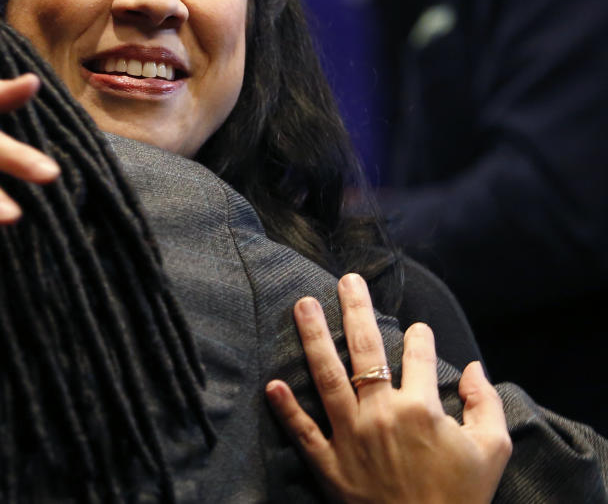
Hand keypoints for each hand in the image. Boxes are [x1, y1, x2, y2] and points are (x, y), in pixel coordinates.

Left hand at [266, 273, 510, 503]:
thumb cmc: (461, 499)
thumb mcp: (492, 452)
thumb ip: (485, 405)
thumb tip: (474, 369)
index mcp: (421, 409)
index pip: (416, 355)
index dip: (419, 337)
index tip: (417, 330)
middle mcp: (381, 414)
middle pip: (365, 350)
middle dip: (356, 310)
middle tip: (346, 281)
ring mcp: (351, 437)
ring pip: (326, 377)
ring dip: (313, 338)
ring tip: (303, 305)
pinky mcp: (329, 465)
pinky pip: (303, 432)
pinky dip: (286, 409)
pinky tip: (270, 383)